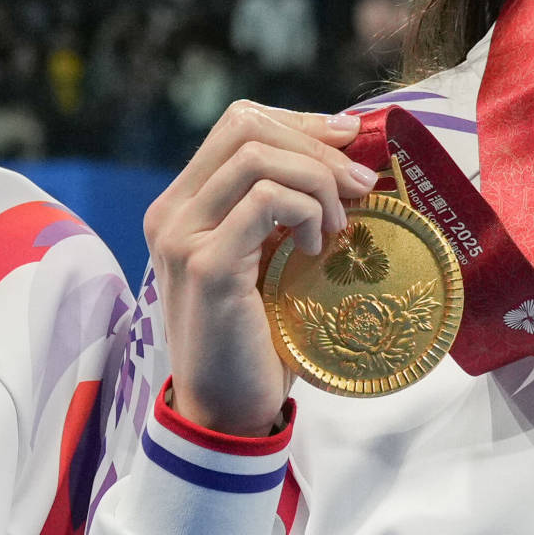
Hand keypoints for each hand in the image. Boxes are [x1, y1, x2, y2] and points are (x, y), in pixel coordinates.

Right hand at [143, 99, 374, 435]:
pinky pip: (264, 201)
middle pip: (245, 126)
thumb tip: (348, 159)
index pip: (237, 124)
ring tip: (339, 227)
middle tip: (361, 185)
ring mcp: (182, 236)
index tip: (349, 140)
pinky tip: (317, 249)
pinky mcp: (205, 265)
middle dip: (316, 145)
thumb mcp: (270, 259)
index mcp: (184, 205)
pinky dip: (306, 212)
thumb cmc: (260, 338)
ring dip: (318, 181)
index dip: (300, 122)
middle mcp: (172, 213)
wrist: (228, 411)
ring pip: (257, 156)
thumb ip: (284, 210)